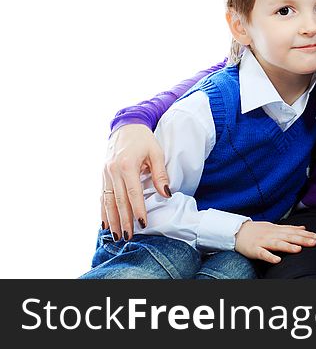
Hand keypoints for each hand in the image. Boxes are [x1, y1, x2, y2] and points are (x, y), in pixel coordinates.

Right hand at [101, 124, 169, 241]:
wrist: (125, 126)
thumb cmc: (143, 140)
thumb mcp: (156, 153)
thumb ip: (160, 174)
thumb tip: (166, 193)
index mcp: (127, 165)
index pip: (133, 193)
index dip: (138, 209)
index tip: (142, 223)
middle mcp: (113, 171)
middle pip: (119, 200)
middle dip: (124, 220)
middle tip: (128, 236)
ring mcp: (105, 174)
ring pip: (108, 201)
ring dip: (112, 220)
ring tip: (117, 235)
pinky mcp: (102, 176)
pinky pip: (102, 196)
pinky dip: (103, 211)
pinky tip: (105, 224)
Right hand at [234, 221, 315, 262]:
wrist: (237, 231)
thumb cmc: (258, 230)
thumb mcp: (274, 227)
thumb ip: (289, 228)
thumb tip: (303, 227)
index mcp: (277, 230)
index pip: (295, 231)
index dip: (307, 234)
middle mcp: (272, 234)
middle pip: (289, 237)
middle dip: (302, 239)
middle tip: (315, 242)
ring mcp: (263, 242)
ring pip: (277, 244)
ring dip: (288, 247)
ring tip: (299, 249)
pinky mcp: (254, 250)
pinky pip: (263, 254)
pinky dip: (270, 257)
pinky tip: (277, 260)